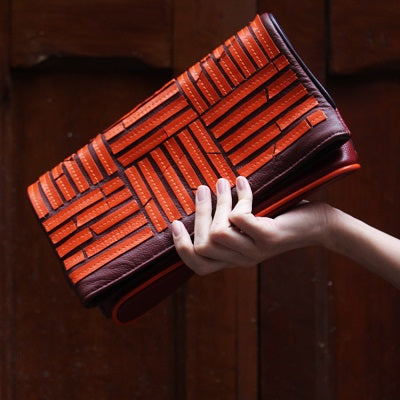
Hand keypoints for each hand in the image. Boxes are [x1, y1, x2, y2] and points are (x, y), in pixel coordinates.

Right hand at [171, 176, 332, 274]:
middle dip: (199, 214)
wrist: (320, 227)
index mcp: (235, 259)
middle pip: (204, 245)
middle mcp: (243, 260)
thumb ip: (230, 224)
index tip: (174, 223)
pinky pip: (241, 218)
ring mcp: (256, 251)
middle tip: (202, 189)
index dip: (182, 247)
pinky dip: (241, 198)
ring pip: (218, 232)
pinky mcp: (269, 237)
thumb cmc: (282, 220)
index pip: (199, 266)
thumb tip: (202, 201)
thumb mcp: (252, 227)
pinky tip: (244, 184)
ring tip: (224, 182)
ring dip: (219, 203)